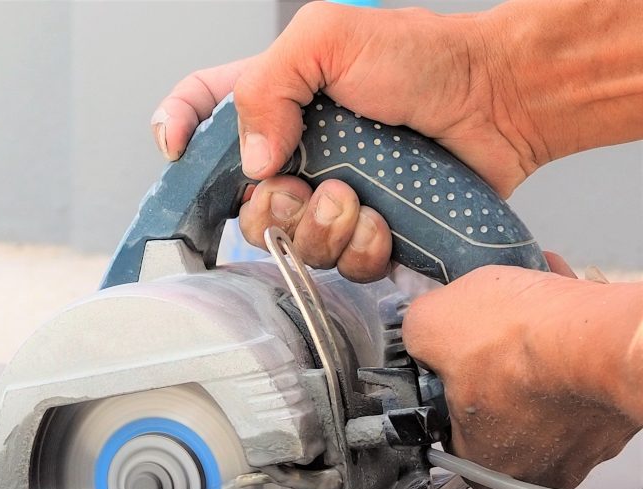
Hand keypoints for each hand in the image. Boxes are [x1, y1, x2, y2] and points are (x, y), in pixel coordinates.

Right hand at [151, 1, 553, 278]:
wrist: (497, 101)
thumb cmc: (424, 58)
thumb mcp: (329, 38)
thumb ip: (267, 86)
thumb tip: (253, 162)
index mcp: (271, 100)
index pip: (197, 114)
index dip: (175, 136)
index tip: (178, 155)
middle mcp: (292, 153)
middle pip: (236, 205)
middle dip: (266, 208)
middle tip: (302, 186)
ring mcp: (328, 197)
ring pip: (287, 246)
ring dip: (317, 229)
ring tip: (356, 200)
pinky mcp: (366, 232)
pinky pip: (339, 266)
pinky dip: (359, 248)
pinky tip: (383, 220)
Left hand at [402, 254, 642, 488]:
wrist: (606, 337)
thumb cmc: (524, 346)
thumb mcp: (431, 324)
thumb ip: (417, 333)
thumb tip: (420, 327)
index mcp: (483, 465)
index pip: (450, 439)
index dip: (445, 393)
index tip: (449, 363)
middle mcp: (539, 467)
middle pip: (501, 410)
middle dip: (494, 365)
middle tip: (492, 333)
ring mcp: (586, 444)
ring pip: (547, 389)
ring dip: (536, 349)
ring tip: (531, 308)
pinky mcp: (619, 413)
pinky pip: (585, 373)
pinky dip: (575, 340)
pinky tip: (564, 307)